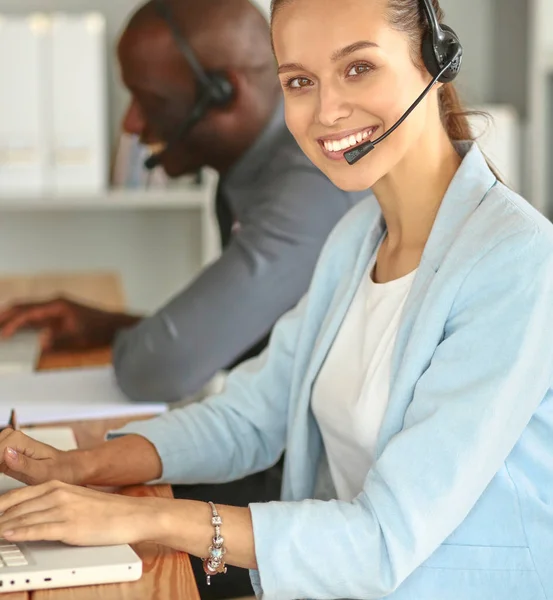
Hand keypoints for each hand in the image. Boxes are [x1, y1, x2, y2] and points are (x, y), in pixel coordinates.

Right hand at [0, 297, 138, 350]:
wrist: (114, 325)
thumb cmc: (98, 330)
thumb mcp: (79, 337)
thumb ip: (59, 338)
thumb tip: (41, 342)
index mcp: (57, 305)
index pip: (28, 312)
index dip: (13, 323)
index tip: (2, 334)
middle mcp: (54, 302)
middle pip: (23, 306)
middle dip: (5, 315)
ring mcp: (56, 306)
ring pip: (27, 309)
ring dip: (12, 316)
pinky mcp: (58, 313)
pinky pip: (35, 314)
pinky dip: (22, 319)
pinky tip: (15, 327)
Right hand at [0, 428, 84, 485]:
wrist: (66, 467)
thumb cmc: (58, 469)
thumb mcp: (43, 471)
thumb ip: (24, 464)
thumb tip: (7, 453)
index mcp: (21, 440)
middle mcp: (13, 439)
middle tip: (3, 474)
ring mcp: (9, 445)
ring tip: (4, 474)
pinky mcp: (6, 455)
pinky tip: (1, 474)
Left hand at [0, 480, 165, 545]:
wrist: (132, 514)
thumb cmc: (106, 510)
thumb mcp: (76, 499)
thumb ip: (53, 503)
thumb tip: (29, 514)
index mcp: (58, 485)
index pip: (16, 496)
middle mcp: (58, 494)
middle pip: (16, 508)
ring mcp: (64, 509)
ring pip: (24, 519)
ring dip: (4, 527)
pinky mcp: (71, 526)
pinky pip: (39, 530)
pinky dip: (20, 533)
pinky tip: (7, 535)